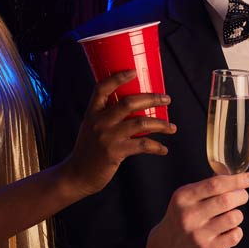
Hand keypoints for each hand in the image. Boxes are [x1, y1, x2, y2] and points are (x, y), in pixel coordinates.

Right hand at [63, 69, 175, 198]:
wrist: (77, 175)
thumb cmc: (88, 151)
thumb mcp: (91, 129)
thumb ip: (107, 118)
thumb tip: (135, 109)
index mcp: (92, 113)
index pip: (102, 88)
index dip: (118, 77)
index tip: (133, 72)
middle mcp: (99, 122)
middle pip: (129, 102)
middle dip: (152, 98)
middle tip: (167, 99)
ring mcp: (107, 137)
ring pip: (140, 124)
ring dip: (160, 125)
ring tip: (172, 127)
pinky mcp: (114, 153)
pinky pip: (142, 146)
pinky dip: (156, 147)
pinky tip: (163, 149)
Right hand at [145, 172, 248, 247]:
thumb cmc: (180, 218)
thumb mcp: (186, 198)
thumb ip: (208, 186)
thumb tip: (233, 174)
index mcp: (184, 197)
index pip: (215, 184)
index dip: (238, 180)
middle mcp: (190, 215)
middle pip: (227, 200)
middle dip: (241, 196)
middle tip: (242, 196)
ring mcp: (198, 234)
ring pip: (233, 218)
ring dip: (238, 214)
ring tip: (231, 215)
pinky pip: (234, 236)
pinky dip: (237, 231)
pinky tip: (228, 230)